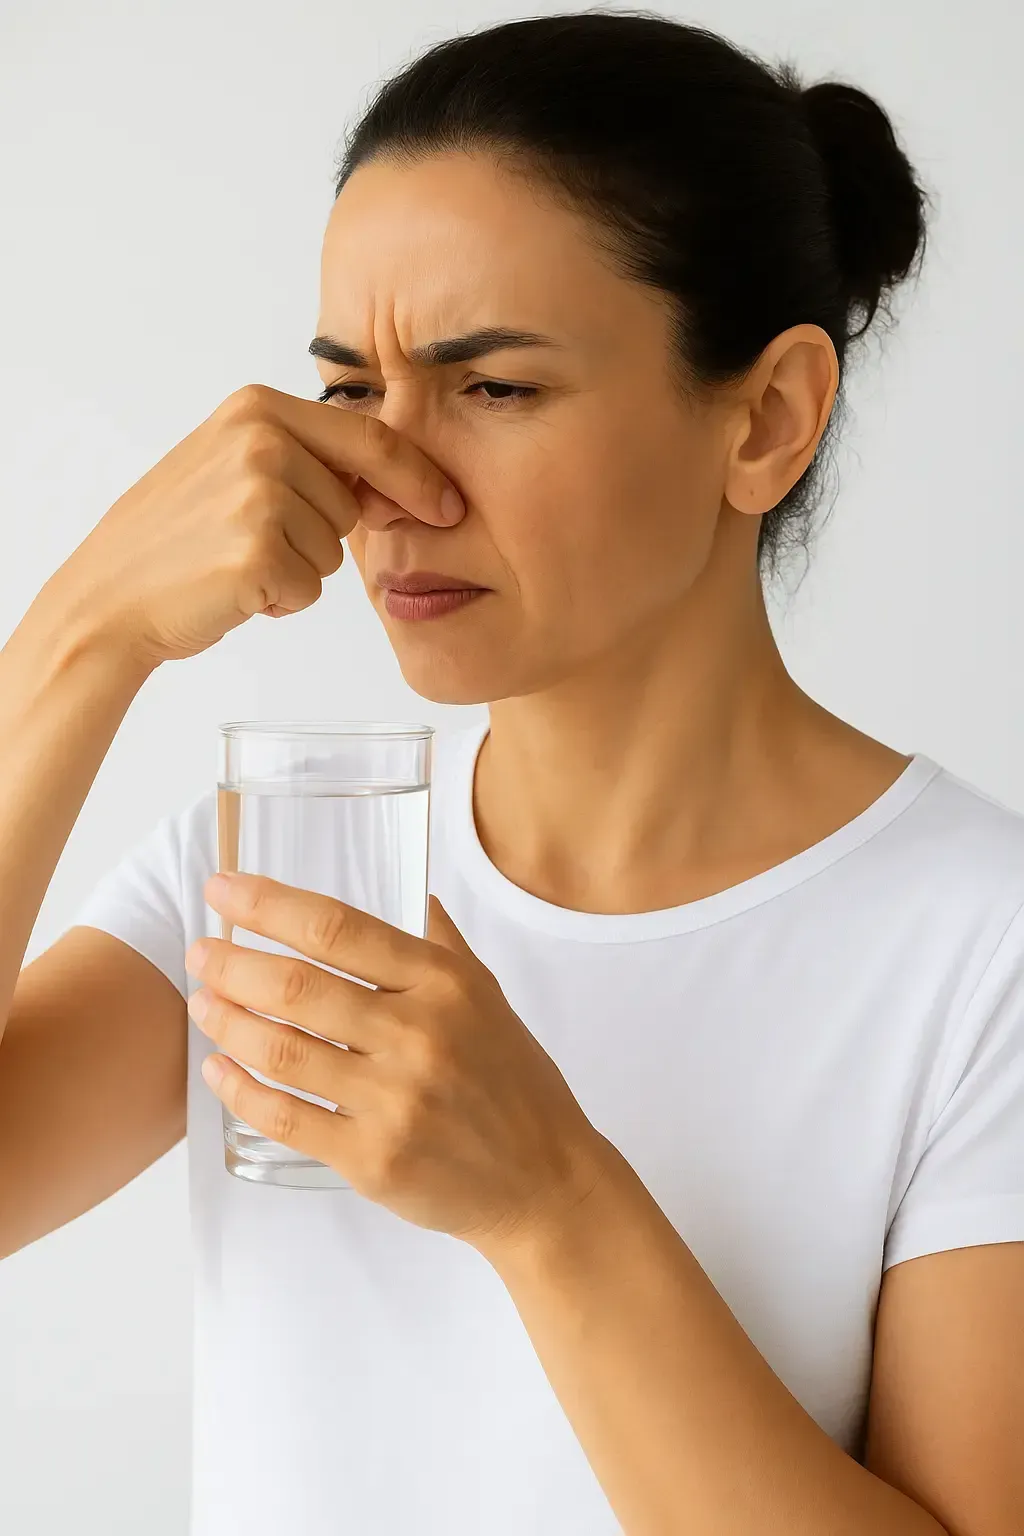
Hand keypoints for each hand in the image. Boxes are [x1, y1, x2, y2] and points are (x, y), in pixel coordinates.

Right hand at [45, 383, 464, 668]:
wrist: (110, 596)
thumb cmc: (176, 539)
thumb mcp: (234, 466)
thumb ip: (306, 458)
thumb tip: (395, 482)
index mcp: (257, 407)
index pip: (369, 436)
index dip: (417, 475)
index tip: (449, 504)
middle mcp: (260, 441)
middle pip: (353, 503)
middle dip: (319, 535)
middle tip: (251, 540)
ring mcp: (259, 494)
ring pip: (334, 551)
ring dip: (297, 570)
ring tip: (236, 562)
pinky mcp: (257, 551)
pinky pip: (310, 589)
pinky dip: (280, 601)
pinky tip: (233, 589)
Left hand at [185, 872, 609, 1254]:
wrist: (544, 1180)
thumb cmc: (514, 1082)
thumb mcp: (489, 997)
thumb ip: (442, 944)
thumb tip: (411, 893)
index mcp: (443, 984)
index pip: (338, 928)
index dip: (269, 904)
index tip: (222, 889)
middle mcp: (418, 1034)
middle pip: (298, 986)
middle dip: (233, 963)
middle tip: (201, 953)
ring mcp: (394, 1100)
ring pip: (283, 1050)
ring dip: (228, 1022)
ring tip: (202, 1004)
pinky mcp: (373, 1158)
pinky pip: (287, 1118)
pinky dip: (241, 1091)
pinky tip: (218, 1071)